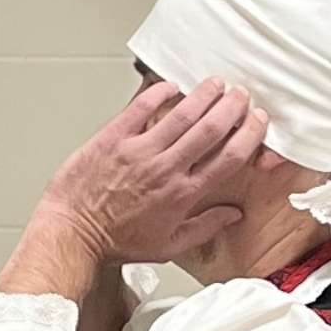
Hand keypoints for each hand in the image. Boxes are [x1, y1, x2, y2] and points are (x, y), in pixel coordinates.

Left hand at [37, 79, 269, 266]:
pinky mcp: (113, 138)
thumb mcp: (168, 246)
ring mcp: (139, 151)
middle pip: (211, 129)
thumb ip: (204, 227)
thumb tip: (232, 215)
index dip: (249, 135)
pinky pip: (141, 107)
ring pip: (181, 113)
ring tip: (215, 83)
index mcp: (183, 195)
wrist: (73, 235)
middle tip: (240, 95)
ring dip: (203, 94)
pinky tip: (171, 87)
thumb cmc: (116, 242)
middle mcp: (165, 169)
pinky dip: (159, 92)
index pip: (228, 158)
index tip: (257, 122)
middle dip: (231, 107)